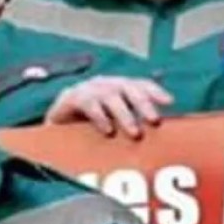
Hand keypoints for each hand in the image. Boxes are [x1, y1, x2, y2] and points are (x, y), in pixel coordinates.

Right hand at [43, 77, 173, 138]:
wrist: (54, 125)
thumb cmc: (90, 127)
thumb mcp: (114, 124)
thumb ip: (132, 125)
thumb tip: (161, 139)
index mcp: (119, 88)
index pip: (140, 84)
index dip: (155, 91)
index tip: (170, 102)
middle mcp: (106, 84)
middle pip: (129, 88)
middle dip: (143, 104)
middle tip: (154, 121)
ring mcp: (88, 89)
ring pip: (111, 96)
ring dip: (125, 114)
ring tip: (135, 133)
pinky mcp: (71, 98)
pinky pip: (89, 104)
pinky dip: (100, 117)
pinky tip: (108, 131)